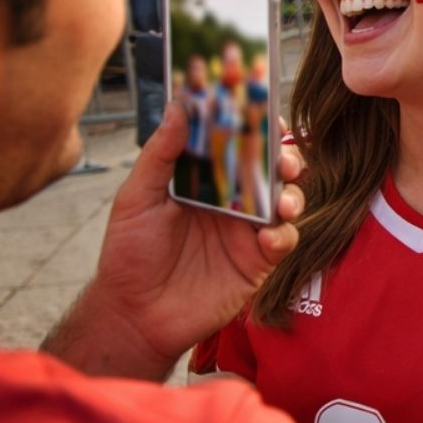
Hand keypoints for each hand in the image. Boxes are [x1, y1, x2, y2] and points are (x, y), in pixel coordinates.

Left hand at [50, 102, 304, 378]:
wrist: (133, 315)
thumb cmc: (129, 254)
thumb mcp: (137, 198)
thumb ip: (160, 153)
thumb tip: (178, 107)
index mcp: (207, 180)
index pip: (241, 145)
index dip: (259, 128)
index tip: (268, 115)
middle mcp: (233, 201)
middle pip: (274, 169)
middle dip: (288, 158)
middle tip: (284, 161)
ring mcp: (248, 231)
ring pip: (287, 201)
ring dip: (293, 195)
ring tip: (282, 202)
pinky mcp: (257, 263)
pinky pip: (284, 242)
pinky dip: (283, 235)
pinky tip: (267, 237)